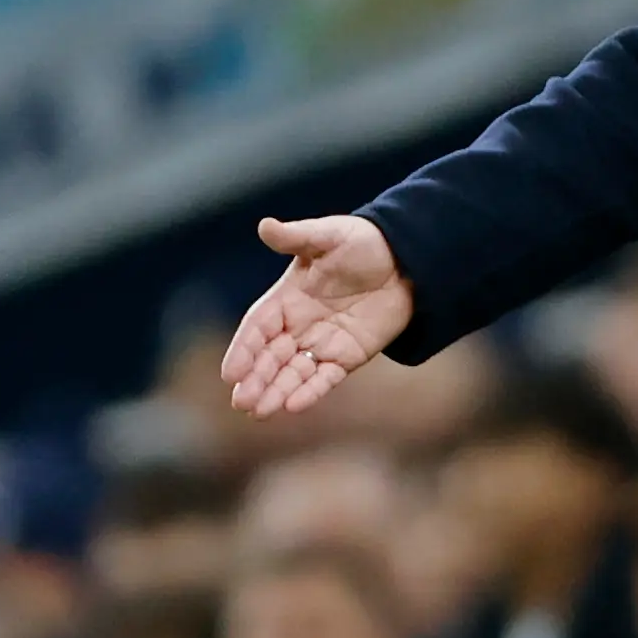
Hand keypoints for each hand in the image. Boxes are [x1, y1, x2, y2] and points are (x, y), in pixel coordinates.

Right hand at [222, 214, 415, 417]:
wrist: (407, 260)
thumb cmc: (362, 243)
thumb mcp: (329, 235)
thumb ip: (297, 236)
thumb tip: (266, 225)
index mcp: (287, 297)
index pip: (258, 327)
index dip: (243, 349)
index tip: (230, 372)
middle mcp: (299, 324)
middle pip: (271, 356)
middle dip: (255, 379)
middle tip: (241, 402)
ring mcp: (323, 342)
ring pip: (293, 372)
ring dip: (276, 391)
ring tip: (259, 412)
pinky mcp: (348, 356)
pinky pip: (326, 378)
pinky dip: (311, 391)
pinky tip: (294, 406)